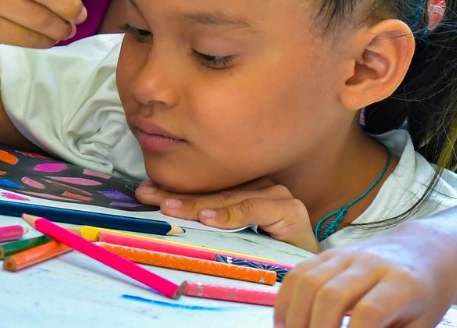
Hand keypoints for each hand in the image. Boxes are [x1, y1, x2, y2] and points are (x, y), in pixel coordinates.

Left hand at [137, 179, 316, 251]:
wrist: (310, 269)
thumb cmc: (270, 256)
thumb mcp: (234, 240)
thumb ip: (211, 225)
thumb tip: (169, 219)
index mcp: (245, 189)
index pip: (205, 188)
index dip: (175, 190)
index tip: (145, 192)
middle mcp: (260, 186)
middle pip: (213, 192)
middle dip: (178, 196)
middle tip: (149, 198)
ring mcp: (276, 195)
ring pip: (228, 198)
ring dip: (197, 204)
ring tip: (171, 208)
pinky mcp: (290, 209)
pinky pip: (255, 209)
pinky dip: (231, 215)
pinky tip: (210, 219)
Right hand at [274, 226, 456, 327]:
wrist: (424, 252)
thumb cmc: (425, 297)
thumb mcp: (422, 324)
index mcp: (401, 284)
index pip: (368, 311)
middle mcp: (371, 263)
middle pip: (330, 295)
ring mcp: (346, 254)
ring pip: (308, 282)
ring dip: (295, 317)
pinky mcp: (329, 253)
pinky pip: (299, 273)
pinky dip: (286, 301)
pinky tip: (286, 324)